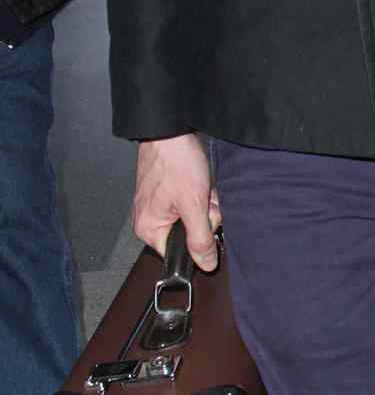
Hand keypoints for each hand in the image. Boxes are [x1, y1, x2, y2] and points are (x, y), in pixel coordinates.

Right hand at [132, 133, 220, 270]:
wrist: (169, 130)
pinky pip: (189, 203)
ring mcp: (157, 204)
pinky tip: (199, 182)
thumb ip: (200, 239)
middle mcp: (148, 219)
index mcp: (148, 229)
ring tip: (201, 187)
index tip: (205, 223)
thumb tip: (206, 264)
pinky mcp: (166, 191)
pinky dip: (199, 194)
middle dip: (204, 217)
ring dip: (204, 204)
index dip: (198, 241)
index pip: (179, 254)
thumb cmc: (175, 163)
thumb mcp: (194, 206)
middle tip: (203, 200)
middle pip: (187, 234)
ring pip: (191, 217)